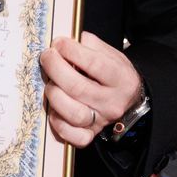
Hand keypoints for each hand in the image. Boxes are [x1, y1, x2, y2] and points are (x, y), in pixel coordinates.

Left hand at [39, 31, 141, 147]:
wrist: (129, 100)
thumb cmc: (113, 74)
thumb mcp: (111, 55)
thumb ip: (91, 45)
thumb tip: (69, 40)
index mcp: (122, 79)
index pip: (94, 64)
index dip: (71, 50)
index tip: (58, 42)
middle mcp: (113, 103)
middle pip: (78, 87)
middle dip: (55, 68)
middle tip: (47, 56)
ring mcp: (101, 121)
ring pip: (73, 113)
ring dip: (54, 95)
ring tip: (50, 82)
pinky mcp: (91, 134)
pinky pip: (73, 136)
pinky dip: (59, 124)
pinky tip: (53, 109)